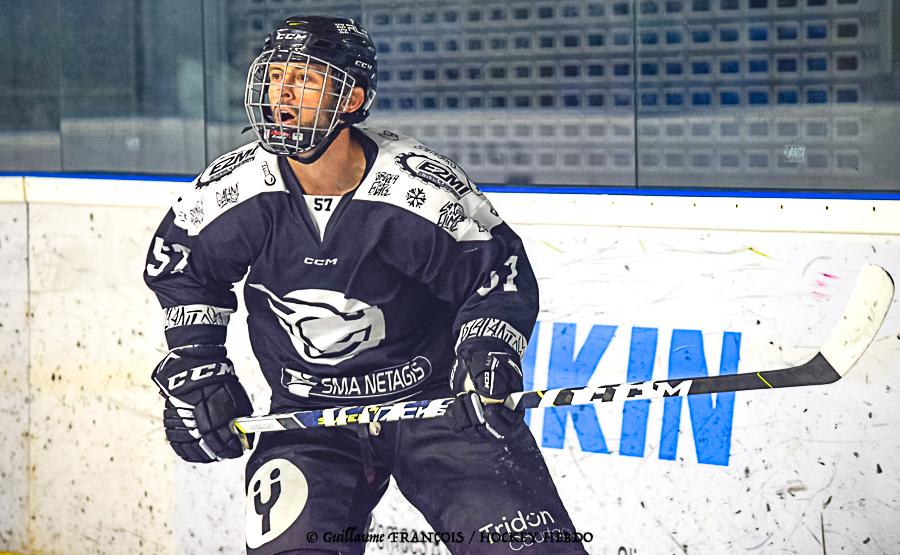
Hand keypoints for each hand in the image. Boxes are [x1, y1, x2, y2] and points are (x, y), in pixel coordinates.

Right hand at [152, 346, 252, 462]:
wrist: (196, 367)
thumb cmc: (219, 381)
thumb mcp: (237, 399)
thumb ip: (240, 421)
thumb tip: (245, 437)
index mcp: (218, 417)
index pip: (227, 444)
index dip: (233, 450)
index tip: (237, 452)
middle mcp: (200, 422)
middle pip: (210, 448)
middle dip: (221, 453)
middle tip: (226, 454)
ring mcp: (184, 423)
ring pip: (193, 449)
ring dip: (203, 455)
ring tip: (211, 456)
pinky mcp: (172, 421)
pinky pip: (177, 443)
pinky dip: (185, 451)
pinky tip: (193, 453)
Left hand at [448, 338, 523, 440]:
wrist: (476, 362)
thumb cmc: (490, 364)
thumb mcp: (493, 368)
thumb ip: (494, 380)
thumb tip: (492, 393)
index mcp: (513, 408)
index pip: (509, 424)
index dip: (498, 421)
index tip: (488, 410)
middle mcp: (499, 419)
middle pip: (490, 432)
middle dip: (477, 415)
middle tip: (470, 396)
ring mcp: (482, 424)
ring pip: (473, 433)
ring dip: (464, 417)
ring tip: (460, 398)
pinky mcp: (468, 423)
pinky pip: (460, 430)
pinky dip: (454, 420)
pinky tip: (452, 406)